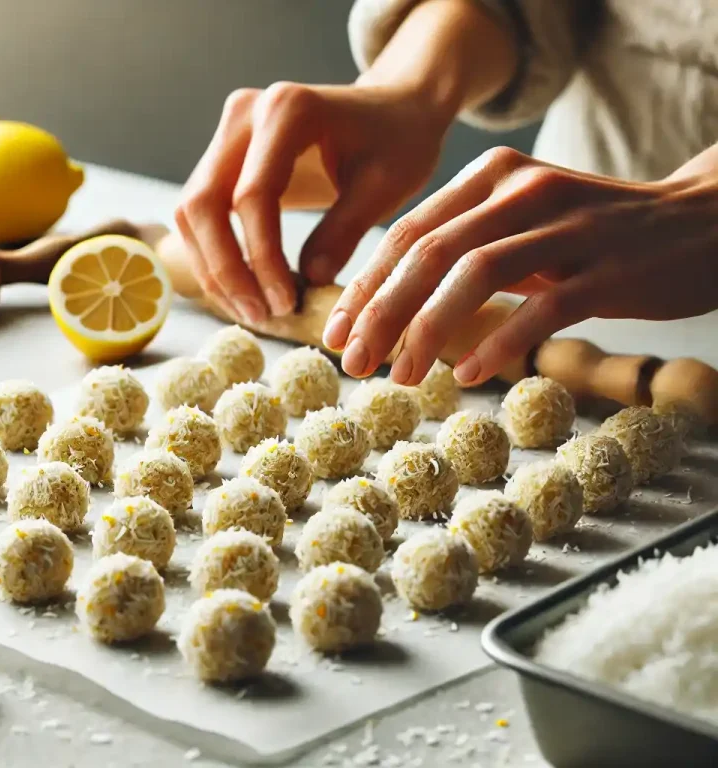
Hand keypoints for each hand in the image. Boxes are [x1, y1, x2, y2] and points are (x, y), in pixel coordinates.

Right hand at [175, 81, 447, 324]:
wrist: (393, 111)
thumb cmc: (397, 145)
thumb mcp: (384, 188)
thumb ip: (343, 231)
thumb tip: (309, 281)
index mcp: (288, 109)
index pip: (253, 196)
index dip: (262, 259)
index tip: (285, 304)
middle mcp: (246, 113)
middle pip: (204, 202)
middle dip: (227, 269)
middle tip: (260, 316)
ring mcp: (230, 132)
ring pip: (192, 211)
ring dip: (214, 268)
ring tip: (252, 312)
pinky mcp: (226, 156)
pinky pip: (203, 212)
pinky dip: (216, 255)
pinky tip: (245, 291)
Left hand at [324, 146, 717, 385]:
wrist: (695, 221)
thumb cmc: (588, 235)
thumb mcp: (517, 226)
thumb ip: (461, 249)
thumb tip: (390, 302)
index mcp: (490, 179)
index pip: (407, 234)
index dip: (365, 287)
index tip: (337, 334)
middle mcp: (521, 192)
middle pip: (429, 253)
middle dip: (381, 313)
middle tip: (352, 363)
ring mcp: (566, 228)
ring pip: (476, 276)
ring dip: (428, 331)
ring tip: (401, 377)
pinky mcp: (606, 269)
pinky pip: (543, 308)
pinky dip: (501, 343)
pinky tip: (471, 375)